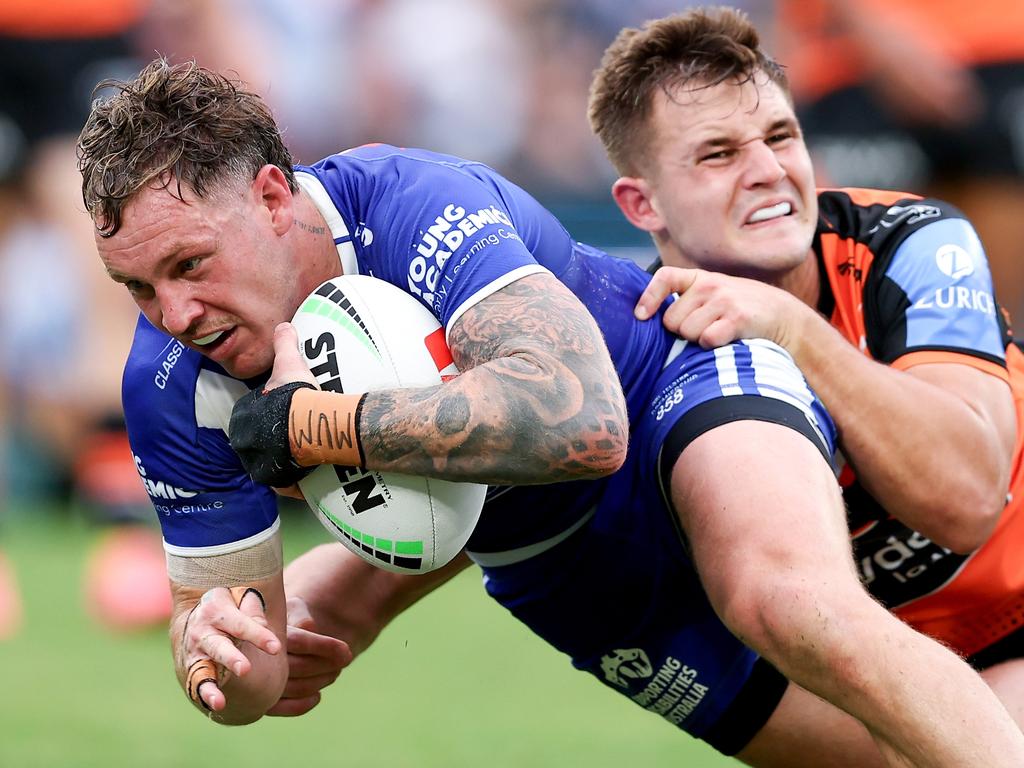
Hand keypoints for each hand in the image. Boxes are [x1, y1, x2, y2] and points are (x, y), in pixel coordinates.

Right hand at [181, 587, 281, 711]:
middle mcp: (202, 630)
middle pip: (219, 646)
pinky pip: (197, 684)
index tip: (277, 648)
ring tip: (219, 702)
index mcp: (216, 607)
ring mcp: (196, 652)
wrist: (197, 616)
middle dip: (231, 658)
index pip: (241, 623)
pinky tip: (217, 705)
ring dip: (210, 686)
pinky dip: (206, 695)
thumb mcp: (240, 599)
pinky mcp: (193, 669)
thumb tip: (262, 624)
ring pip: (203, 670)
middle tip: (245, 670)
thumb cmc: (231, 607)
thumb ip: (252, 608)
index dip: (259, 635)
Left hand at [229, 324, 319, 486]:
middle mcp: (247, 446)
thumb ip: (284, 342)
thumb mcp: (289, 362)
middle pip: (260, 442)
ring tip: (306, 454)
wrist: (310, 424)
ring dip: (285, 461)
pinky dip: (297, 481)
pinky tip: (310, 473)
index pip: (253, 416)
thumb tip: (284, 325)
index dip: (270, 413)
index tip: (287, 411)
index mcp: (244, 419)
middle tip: (297, 432)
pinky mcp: (281, 483)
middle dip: (274, 439)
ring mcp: (263, 466)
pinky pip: (288, 483)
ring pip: (272, 464)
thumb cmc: (295, 394)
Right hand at [266, 596, 352, 716]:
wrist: (270, 641)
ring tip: (335, 672)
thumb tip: (308, 628)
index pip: (300, 641)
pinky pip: (287, 708)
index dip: (326, 647)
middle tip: (344, 660)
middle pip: (300, 667)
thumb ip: (301, 615)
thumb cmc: (286, 621)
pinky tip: (317, 695)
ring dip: (322, 681)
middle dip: (328, 664)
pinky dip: (305, 704)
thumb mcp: (293, 609)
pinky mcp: (263, 703)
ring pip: (297, 688)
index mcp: (266, 632)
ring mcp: (259, 684)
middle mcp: (258, 659)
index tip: (347, 651)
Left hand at [634, 267, 802, 350]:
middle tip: (703, 329)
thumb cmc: (740, 310)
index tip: (640, 315)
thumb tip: (646, 318)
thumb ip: (686, 301)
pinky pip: (706, 339)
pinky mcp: (737, 318)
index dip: (649, 297)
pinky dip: (712, 346)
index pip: (665, 277)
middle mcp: (710, 285)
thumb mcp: (714, 295)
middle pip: (671, 319)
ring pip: (686, 332)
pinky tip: (726, 340)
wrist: (784, 317)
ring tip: (717, 332)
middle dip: (681, 330)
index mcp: (700, 278)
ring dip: (697, 340)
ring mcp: (724, 301)